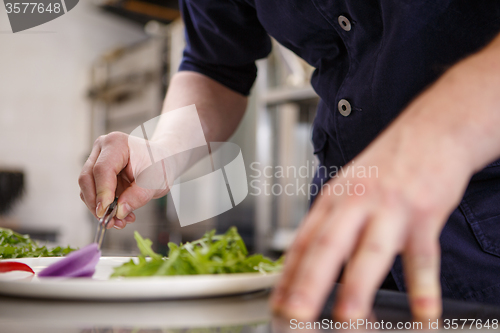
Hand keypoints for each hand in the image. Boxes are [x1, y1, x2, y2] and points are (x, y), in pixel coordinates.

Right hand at [78, 132, 167, 228]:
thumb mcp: (154, 182)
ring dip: (100, 208)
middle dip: (97, 204)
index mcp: (116, 144)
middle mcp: (102, 149)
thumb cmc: (160, 164)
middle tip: (110, 222)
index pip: (102, 169)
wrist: (162, 160)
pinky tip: (120, 215)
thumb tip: (119, 212)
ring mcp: (97, 160)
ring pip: (87, 188)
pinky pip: (94, 193)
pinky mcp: (97, 173)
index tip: (105, 211)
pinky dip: (104, 207)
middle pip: (88, 178)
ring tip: (120, 221)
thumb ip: (137, 196)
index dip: (102, 192)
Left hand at [269, 58, 488, 320]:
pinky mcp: (425, 214)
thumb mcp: (349, 189)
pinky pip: (423, 256)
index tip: (276, 304)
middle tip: (294, 315)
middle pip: (327, 246)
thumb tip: (306, 262)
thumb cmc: (385, 166)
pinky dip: (424, 288)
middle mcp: (356, 203)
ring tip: (347, 320)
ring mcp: (390, 208)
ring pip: (370, 252)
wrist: (429, 132)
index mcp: (333, 199)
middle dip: (308, 284)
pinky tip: (423, 314)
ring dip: (357, 289)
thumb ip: (330, 224)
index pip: (303, 241)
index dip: (287, 275)